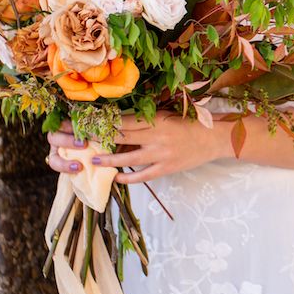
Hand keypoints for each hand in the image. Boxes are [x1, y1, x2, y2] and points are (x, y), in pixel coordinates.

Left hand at [47, 113, 225, 183]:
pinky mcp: (166, 168)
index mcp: (155, 120)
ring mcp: (160, 154)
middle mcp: (155, 136)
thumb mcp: (166, 115)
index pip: (123, 121)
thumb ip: (146, 119)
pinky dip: (129, 177)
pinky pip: (143, 175)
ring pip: (128, 157)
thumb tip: (120, 123)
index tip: (87, 122)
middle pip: (121, 136)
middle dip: (100, 137)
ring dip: (110, 159)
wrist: (212, 138)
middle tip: (81, 139)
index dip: (104, 122)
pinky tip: (117, 177)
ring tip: (95, 159)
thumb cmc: (189, 123)